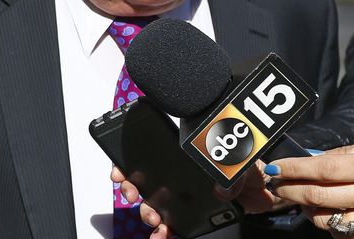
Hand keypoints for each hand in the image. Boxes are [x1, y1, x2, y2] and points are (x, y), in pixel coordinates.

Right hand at [111, 162, 282, 237]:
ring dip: (146, 213)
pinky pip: (171, 226)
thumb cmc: (249, 166)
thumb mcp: (242, 159)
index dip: (127, 163)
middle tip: (132, 194)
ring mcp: (181, 197)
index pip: (147, 155)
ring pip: (152, 205)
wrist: (265, 189)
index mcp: (183, 156)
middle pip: (142, 181)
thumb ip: (232, 169)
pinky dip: (162, 233)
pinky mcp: (190, 216)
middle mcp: (176, 176)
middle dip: (131, 189)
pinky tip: (161, 236)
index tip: (119, 172)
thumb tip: (221, 188)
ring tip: (154, 219)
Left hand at [264, 145, 353, 237]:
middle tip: (278, 185)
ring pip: (325, 220)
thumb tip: (302, 161)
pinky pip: (339, 233)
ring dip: (306, 210)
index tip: (275, 168)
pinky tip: (327, 213)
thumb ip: (336, 158)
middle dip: (291, 190)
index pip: (324, 168)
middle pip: (319, 195)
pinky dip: (327, 224)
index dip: (295, 169)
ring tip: (302, 200)